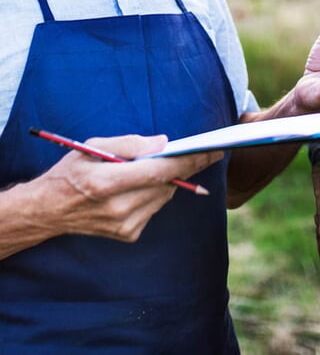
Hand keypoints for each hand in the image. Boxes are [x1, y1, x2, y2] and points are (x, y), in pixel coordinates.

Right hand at [26, 134, 222, 241]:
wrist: (48, 211)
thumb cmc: (70, 173)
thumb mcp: (92, 146)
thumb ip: (130, 144)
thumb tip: (164, 143)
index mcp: (106, 183)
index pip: (159, 171)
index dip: (189, 160)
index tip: (212, 151)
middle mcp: (119, 208)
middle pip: (168, 184)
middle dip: (185, 166)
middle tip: (202, 152)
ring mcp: (126, 225)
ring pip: (164, 196)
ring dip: (166, 180)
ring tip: (153, 168)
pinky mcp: (130, 234)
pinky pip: (155, 207)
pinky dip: (154, 194)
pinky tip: (137, 188)